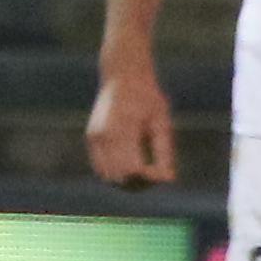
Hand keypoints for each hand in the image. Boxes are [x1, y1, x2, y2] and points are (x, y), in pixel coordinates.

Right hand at [85, 61, 174, 188]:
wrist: (123, 76)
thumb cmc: (148, 97)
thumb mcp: (161, 122)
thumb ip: (164, 151)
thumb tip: (169, 180)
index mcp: (123, 130)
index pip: (133, 170)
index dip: (149, 180)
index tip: (166, 175)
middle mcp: (104, 136)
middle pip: (119, 178)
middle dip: (140, 184)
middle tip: (159, 176)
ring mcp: (94, 137)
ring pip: (107, 176)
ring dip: (127, 182)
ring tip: (148, 173)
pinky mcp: (91, 138)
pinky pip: (100, 167)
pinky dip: (116, 174)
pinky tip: (135, 167)